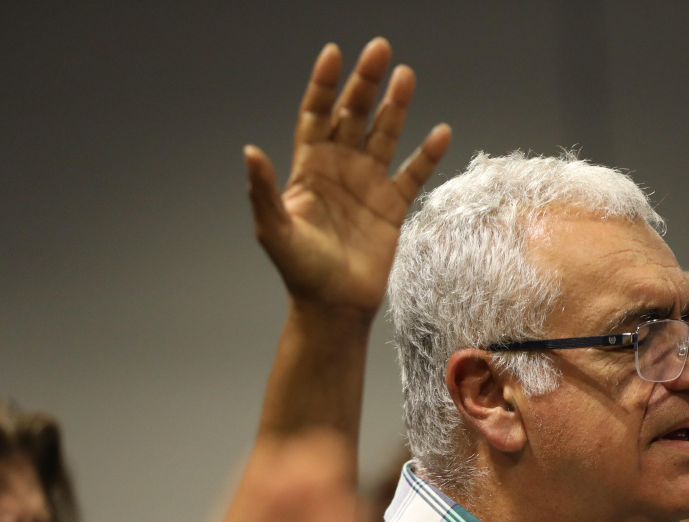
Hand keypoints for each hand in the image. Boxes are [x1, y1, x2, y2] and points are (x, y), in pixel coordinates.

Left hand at [245, 38, 450, 318]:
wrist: (335, 305)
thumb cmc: (300, 270)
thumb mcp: (273, 230)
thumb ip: (263, 190)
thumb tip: (249, 151)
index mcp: (309, 168)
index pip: (315, 115)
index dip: (323, 85)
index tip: (333, 54)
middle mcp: (340, 169)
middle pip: (353, 115)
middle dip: (366, 83)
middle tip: (380, 50)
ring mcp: (368, 185)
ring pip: (384, 136)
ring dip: (396, 107)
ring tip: (406, 76)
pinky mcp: (392, 207)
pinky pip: (413, 174)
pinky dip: (427, 155)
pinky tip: (439, 132)